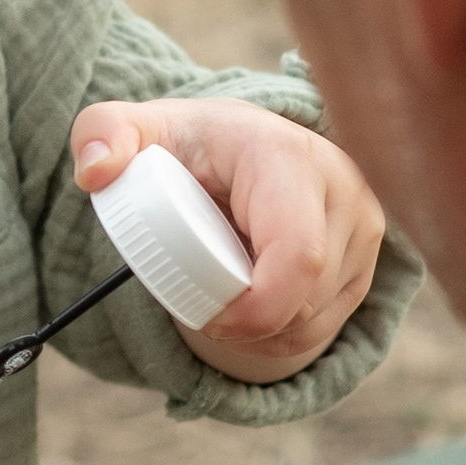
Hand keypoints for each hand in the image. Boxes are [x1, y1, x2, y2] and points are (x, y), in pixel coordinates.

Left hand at [71, 95, 382, 383]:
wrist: (235, 144)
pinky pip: (331, 322)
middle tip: (199, 312)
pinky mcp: (369, 256)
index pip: (298, 255)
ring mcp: (365, 224)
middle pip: (307, 297)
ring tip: (221, 303)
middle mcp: (343, 187)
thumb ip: (101, 135)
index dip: (254, 308)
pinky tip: (253, 312)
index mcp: (289, 157)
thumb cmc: (185, 144)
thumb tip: (96, 173)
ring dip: (266, 333)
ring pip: (319, 317)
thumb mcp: (137, 130)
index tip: (205, 317)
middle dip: (249, 325)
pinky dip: (287, 334)